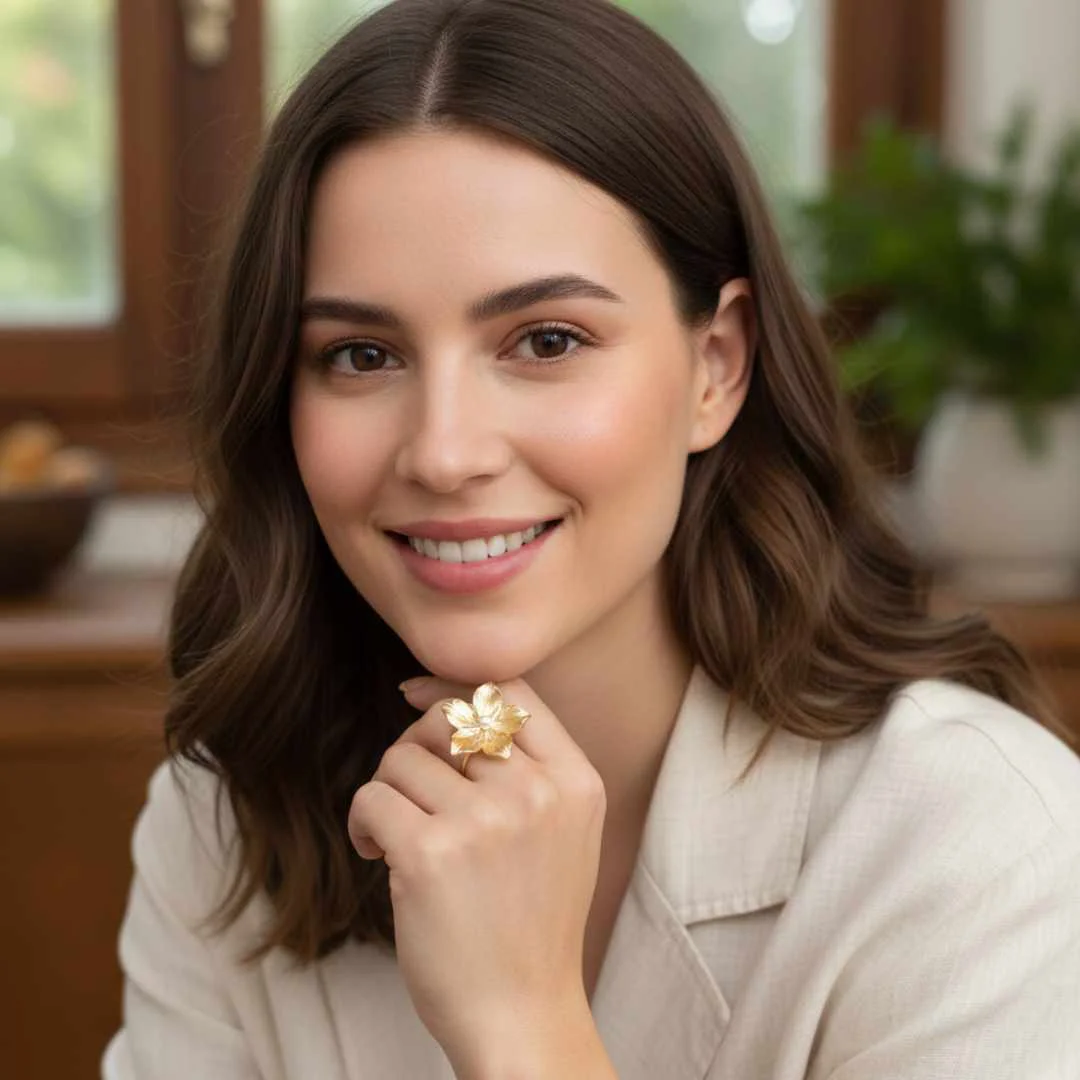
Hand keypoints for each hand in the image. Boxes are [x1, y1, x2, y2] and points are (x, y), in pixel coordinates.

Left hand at [347, 677, 606, 1071]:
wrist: (522, 1014)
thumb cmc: (533, 922)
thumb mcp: (564, 831)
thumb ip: (528, 767)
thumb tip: (441, 696)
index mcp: (575, 781)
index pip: (510, 689)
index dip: (452, 681)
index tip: (413, 693)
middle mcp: (536, 792)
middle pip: (447, 717)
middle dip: (413, 748)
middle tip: (410, 793)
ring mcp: (485, 821)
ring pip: (402, 756)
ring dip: (387, 791)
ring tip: (395, 834)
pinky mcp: (430, 854)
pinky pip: (373, 796)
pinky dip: (363, 821)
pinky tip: (376, 853)